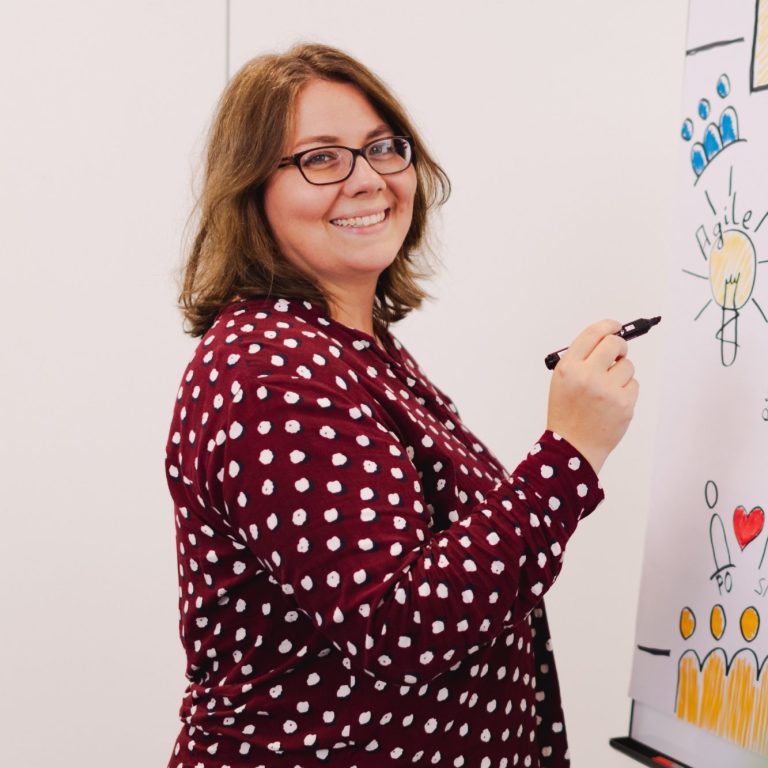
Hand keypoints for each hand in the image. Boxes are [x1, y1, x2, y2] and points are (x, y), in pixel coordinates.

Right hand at [546, 319, 638, 473]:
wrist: (571, 446)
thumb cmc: (567, 413)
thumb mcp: (562, 381)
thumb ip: (581, 359)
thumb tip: (607, 338)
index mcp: (568, 368)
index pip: (592, 334)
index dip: (608, 326)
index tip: (615, 326)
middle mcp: (587, 376)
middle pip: (615, 344)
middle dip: (619, 347)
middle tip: (617, 354)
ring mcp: (607, 390)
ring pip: (627, 365)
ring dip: (621, 373)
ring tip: (607, 389)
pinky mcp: (624, 404)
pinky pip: (633, 384)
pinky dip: (626, 390)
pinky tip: (612, 402)